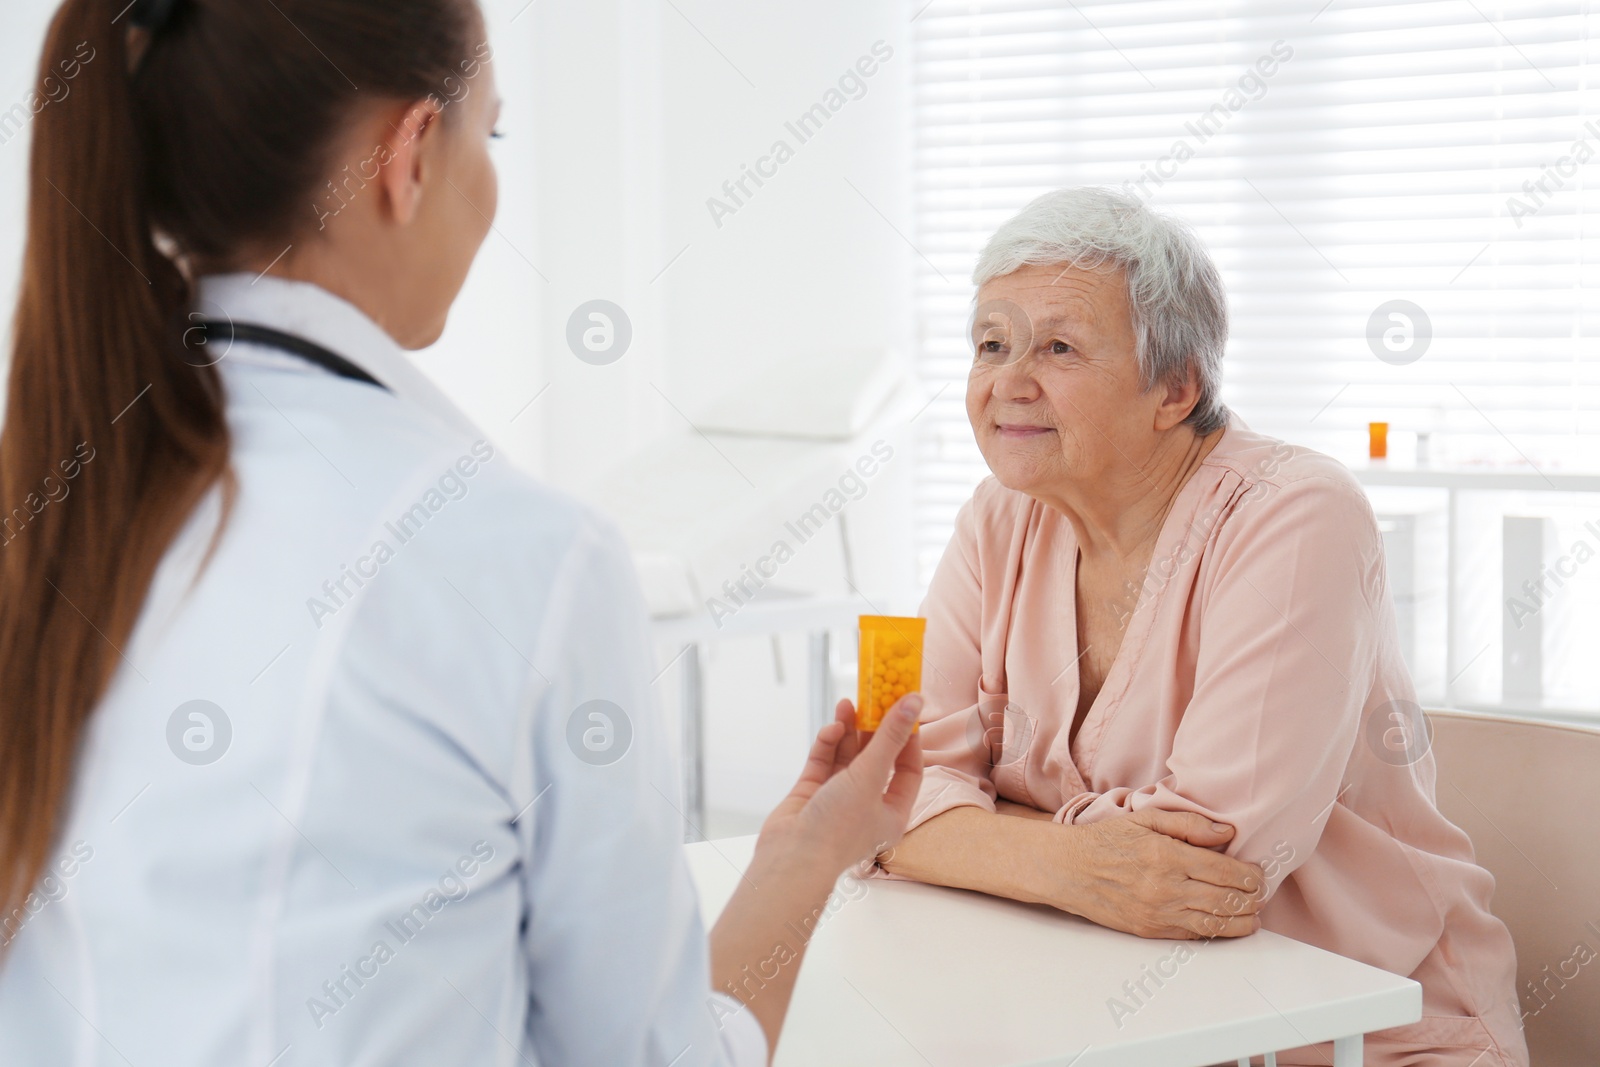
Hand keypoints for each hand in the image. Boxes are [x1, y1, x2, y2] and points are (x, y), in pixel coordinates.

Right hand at [757, 694, 923, 874]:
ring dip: (848, 731)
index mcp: (892, 813)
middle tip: (872, 699)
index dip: (907, 740)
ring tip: (847, 704)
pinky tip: (831, 729)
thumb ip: (890, 737)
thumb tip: (914, 701)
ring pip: (847, 757)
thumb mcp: (871, 776)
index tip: (904, 711)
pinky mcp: (811, 794)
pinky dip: (828, 744)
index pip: (908, 770)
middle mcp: (867, 806)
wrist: (791, 858)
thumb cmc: (838, 827)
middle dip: (873, 729)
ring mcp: (837, 799)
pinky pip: (824, 762)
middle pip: (876, 759)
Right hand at [1046, 809, 1264, 938]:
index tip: (1259, 874)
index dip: (1252, 876)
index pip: (1227, 872)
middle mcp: (1167, 888)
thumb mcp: (1145, 818)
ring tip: (1252, 914)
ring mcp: (1159, 912)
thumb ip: (1189, 824)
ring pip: (1216, 923)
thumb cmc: (1106, 841)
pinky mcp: (1151, 930)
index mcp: (1168, 856)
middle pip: (1227, 900)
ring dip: (1242, 920)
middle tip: (1260, 894)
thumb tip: (1227, 834)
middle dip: (1252, 899)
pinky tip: (1226, 924)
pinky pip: (1194, 934)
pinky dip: (1216, 931)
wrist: (1069, 869)